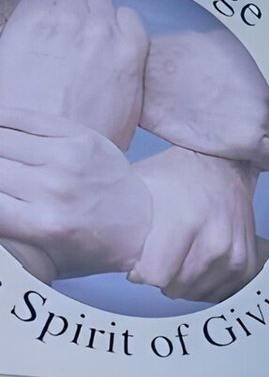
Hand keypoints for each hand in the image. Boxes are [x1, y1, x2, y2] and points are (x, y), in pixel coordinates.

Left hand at [0, 0, 147, 149]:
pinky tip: (37, 22)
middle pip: (97, 1)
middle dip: (87, 16)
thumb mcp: (128, 114)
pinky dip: (40, 1)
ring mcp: (67, 23)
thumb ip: (129, 79)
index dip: (114, 26)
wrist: (50, 142)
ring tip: (54, 30)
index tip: (104, 36)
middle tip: (75, 36)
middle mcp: (101, 32)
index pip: (127, 17)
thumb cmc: (87, 135)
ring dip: (63, 6)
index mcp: (129, 54)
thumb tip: (121, 67)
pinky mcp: (34, 20)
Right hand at [0, 108, 150, 278]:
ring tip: (0, 159)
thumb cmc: (90, 247)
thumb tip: (0, 222)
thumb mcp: (48, 260)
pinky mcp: (78, 135)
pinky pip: (18, 116)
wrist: (146, 222)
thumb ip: (9, 239)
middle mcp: (55, 190)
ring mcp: (68, 158)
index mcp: (45, 226)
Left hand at [130, 146, 262, 301]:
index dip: (141, 272)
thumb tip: (107, 251)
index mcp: (186, 222)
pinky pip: (218, 293)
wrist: (223, 167)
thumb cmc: (178, 176)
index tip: (139, 263)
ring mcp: (234, 255)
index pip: (155, 276)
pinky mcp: (246, 264)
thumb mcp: (141, 189)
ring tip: (179, 260)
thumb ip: (125, 222)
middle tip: (159, 258)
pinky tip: (197, 266)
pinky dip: (205, 285)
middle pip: (176, 288)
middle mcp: (215, 242)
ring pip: (197, 293)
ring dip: (184, 282)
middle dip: (162, 277)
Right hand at [141, 29, 268, 168]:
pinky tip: (243, 155)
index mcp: (260, 63)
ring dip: (264, 142)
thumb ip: (238, 62)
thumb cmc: (170, 62)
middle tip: (247, 130)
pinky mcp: (249, 139)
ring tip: (241, 142)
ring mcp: (259, 113)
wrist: (147, 78)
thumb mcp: (213, 45)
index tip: (256, 113)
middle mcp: (265, 88)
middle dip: (267, 124)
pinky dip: (260, 159)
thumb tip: (243, 70)